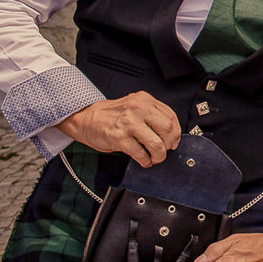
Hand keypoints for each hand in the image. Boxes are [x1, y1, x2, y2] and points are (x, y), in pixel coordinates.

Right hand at [57, 92, 180, 167]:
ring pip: (156, 143)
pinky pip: (140, 153)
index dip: (176, 132)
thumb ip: (152, 114)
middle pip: (167, 129)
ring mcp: (129, 123)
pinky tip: (144, 161)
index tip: (174, 141)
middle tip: (165, 150)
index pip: (171, 116)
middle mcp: (138, 109)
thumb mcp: (134, 106)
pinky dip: (145, 160)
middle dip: (169, 144)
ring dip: (159, 155)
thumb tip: (171, 133)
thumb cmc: (112, 115)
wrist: (86, 118)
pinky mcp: (119, 138)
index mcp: (145, 100)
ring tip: (155, 158)